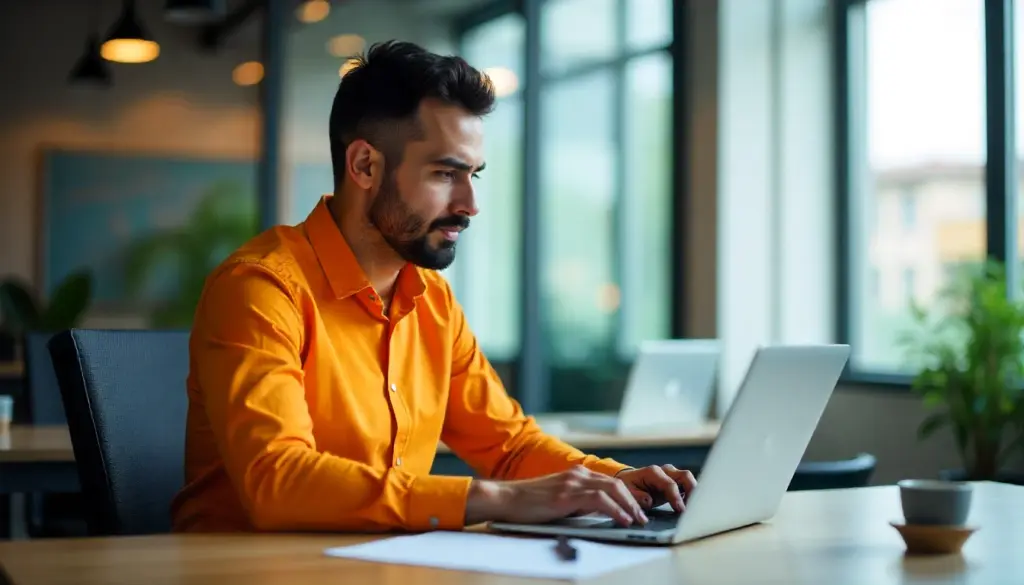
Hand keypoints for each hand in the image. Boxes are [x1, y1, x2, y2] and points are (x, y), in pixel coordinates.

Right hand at [464, 465, 648, 526]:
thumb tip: (600, 514)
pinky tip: (622, 519)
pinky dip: (615, 509)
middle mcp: (577, 475)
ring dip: (629, 505)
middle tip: (643, 516)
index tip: (639, 509)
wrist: (506, 498)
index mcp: (576, 474)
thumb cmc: (529, 504)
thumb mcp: (559, 500)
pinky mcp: (566, 495)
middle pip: (616, 484)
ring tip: (638, 519)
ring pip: (612, 489)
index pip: (610, 482)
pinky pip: (599, 500)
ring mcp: (572, 483)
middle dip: (634, 500)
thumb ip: (578, 502)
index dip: (628, 495)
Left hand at [615, 464, 696, 512]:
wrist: (627, 482)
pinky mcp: (675, 483)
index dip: (676, 497)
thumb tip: (648, 500)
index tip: (680, 510)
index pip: (670, 484)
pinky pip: (687, 486)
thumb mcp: (626, 492)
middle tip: (693, 508)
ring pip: (688, 480)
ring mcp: (671, 476)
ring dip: (694, 493)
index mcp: (652, 473)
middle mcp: (664, 471)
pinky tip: (690, 507)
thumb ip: (637, 497)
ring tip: (694, 509)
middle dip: (692, 491)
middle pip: (685, 476)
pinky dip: (691, 495)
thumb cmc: (627, 486)